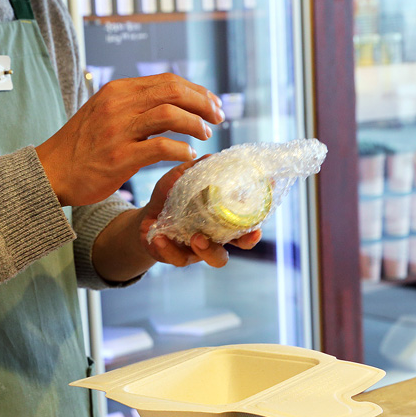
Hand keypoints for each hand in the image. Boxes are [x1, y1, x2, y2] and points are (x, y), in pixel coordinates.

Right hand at [36, 73, 224, 205]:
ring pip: (169, 115)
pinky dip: (180, 149)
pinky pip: (159, 148)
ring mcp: (117, 131)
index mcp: (117, 91)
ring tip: (206, 134)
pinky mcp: (118, 158)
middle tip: (219, 117)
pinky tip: (188, 155)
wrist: (50, 172)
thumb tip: (171, 102)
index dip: (197, 91)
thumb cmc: (82, 147)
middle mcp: (118, 105)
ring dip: (195, 124)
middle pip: (173, 92)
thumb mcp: (104, 113)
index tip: (213, 104)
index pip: (167, 81)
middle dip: (203, 103)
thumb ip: (133, 105)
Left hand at [139, 160, 261, 267]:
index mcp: (224, 215)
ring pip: (216, 258)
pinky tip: (159, 238)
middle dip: (248, 239)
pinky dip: (169, 249)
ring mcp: (201, 249)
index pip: (249, 213)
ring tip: (196, 237)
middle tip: (248, 234)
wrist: (144, 220)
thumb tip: (211, 158)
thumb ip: (193, 170)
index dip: (263, 205)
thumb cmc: (168, 198)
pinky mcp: (179, 257)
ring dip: (209, 249)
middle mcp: (218, 234)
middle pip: (242, 242)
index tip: (271, 192)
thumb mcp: (178, 180)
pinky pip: (179, 259)